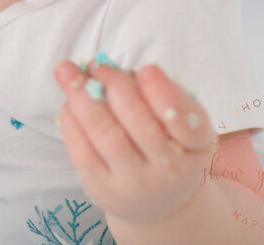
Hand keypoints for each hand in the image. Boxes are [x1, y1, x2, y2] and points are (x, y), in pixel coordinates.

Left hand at [54, 60, 216, 225]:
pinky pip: (80, 149)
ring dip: (81, 96)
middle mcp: (168, 170)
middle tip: (96, 64)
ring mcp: (133, 182)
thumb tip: (122, 70)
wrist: (155, 198)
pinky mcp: (101, 188)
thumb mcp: (182, 121)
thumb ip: (163, 93)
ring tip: (67, 71)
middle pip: (138, 122)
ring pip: (104, 133)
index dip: (165, 94)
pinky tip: (69, 101)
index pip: (186, 123)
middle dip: (113, 85)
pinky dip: (71, 118)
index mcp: (195, 146)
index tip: (147, 69)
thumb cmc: (168, 144)